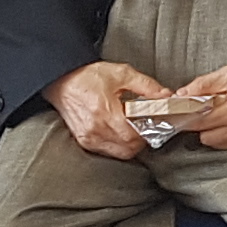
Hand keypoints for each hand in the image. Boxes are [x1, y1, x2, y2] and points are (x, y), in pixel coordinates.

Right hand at [51, 59, 174, 162]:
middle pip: (129, 148)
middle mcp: (96, 129)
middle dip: (142, 138)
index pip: (135, 134)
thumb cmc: (88, 76)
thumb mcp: (121, 73)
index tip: (154, 122)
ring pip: (120, 153)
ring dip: (131, 144)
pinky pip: (108, 152)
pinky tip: (119, 132)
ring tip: (133, 128)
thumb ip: (146, 85)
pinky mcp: (84, 142)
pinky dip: (118, 145)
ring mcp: (89, 138)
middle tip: (145, 125)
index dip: (149, 130)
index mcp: (105, 111)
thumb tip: (165, 95)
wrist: (62, 80)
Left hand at [174, 33, 226, 152]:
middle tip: (205, 111)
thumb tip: (181, 95)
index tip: (178, 115)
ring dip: (215, 132)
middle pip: (206, 138)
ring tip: (222, 114)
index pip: (199, 122)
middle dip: (201, 125)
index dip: (186, 117)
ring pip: (218, 144)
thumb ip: (203, 85)